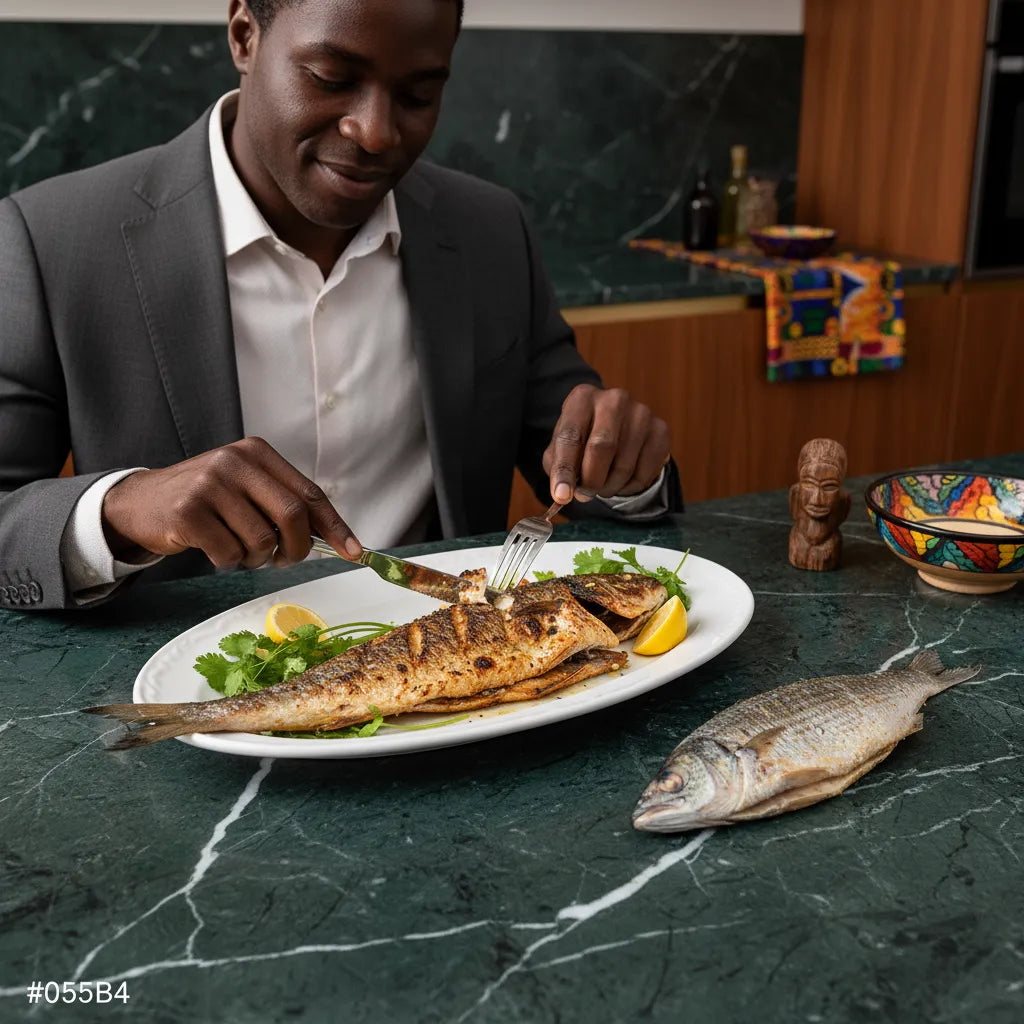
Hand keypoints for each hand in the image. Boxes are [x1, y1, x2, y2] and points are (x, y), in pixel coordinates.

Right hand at [101, 437, 361, 568]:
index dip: (335, 526)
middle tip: (284, 560)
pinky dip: (228, 562)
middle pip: (292, 517)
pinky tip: (213, 548)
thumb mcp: (246, 488)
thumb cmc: (207, 500)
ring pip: (261, 541)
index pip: (310, 494)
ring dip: (255, 558)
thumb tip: (337, 539)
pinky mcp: (188, 512)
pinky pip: (229, 554)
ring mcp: (210, 484)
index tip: (354, 552)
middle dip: (296, 549)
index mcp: (258, 453)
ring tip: (237, 548)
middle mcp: (235, 461)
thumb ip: (284, 505)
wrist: (141, 502)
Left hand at [541, 384, 670, 502]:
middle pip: (602, 447)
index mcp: (582, 398)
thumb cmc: (582, 440)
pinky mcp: (660, 430)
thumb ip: (558, 469)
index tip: (562, 496)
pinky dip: (630, 487)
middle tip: (584, 494)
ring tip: (602, 486)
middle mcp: (614, 399)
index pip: (570, 436)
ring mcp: (641, 412)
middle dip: (591, 479)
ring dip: (610, 486)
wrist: (615, 429)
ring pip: (625, 464)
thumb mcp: (560, 449)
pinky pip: (645, 471)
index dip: (565, 470)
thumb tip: (561, 495)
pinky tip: (622, 482)